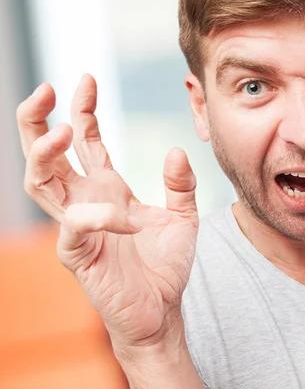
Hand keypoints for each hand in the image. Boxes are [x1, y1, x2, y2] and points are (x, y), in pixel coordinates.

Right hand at [17, 74, 198, 349]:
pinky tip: (125, 217)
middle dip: (38, 120)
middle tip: (46, 89)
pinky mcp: (78, 255)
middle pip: (45, 154)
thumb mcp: (183, 218)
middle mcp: (86, 203)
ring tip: (60, 131)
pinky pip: (74, 227)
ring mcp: (77, 228)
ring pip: (40, 184)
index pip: (86, 140)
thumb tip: (176, 150)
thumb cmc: (166, 266)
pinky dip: (96, 216)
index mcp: (107, 189)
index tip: (86, 78)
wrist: (162, 310)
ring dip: (44, 155)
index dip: (82, 109)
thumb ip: (181, 185)